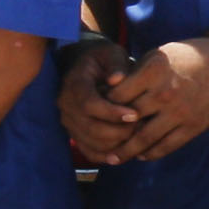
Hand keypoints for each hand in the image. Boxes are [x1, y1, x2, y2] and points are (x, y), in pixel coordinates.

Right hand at [57, 42, 139, 162]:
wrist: (87, 67)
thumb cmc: (105, 59)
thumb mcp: (111, 53)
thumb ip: (116, 63)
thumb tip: (117, 79)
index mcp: (74, 83)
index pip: (89, 104)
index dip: (112, 113)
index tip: (135, 114)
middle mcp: (66, 105)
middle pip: (90, 127)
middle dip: (119, 131)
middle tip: (142, 127)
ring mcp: (69, 122)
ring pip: (92, 143)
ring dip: (117, 144)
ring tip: (138, 137)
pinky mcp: (75, 134)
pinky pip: (90, 152)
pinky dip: (108, 155)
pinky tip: (126, 150)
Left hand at [88, 37, 208, 163]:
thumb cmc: (190, 57)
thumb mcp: (160, 54)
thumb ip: (137, 73)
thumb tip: (111, 90)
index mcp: (154, 71)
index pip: (118, 95)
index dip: (104, 105)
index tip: (97, 111)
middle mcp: (165, 93)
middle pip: (128, 119)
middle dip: (110, 131)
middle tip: (98, 139)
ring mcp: (180, 112)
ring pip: (144, 139)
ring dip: (126, 151)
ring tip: (113, 157)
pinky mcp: (192, 127)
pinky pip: (166, 146)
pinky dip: (150, 153)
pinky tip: (141, 155)